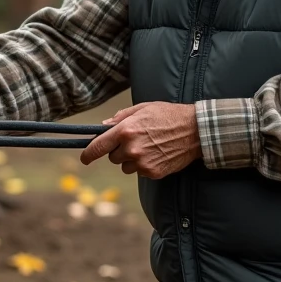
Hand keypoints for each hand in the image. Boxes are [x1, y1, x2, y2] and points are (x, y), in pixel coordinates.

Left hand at [79, 102, 200, 179]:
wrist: (195, 131)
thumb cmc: (168, 115)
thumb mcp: (143, 108)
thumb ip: (120, 118)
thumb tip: (103, 127)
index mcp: (126, 130)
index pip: (98, 147)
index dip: (88, 154)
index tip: (84, 158)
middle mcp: (131, 148)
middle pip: (113, 157)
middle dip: (119, 151)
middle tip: (136, 140)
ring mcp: (142, 163)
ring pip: (126, 167)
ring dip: (132, 160)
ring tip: (150, 147)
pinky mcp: (153, 173)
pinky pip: (140, 172)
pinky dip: (145, 165)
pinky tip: (158, 154)